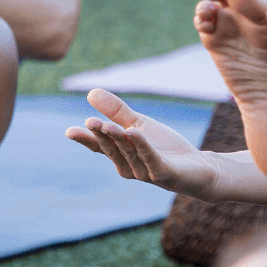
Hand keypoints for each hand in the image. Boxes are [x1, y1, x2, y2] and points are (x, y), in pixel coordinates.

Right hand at [64, 89, 216, 198]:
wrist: (197, 166)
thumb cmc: (165, 147)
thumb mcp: (139, 124)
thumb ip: (116, 111)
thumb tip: (91, 92)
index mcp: (121, 155)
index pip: (100, 147)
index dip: (85, 140)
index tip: (69, 131)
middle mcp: (130, 166)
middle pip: (112, 150)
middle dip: (100, 136)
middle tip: (89, 122)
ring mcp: (146, 172)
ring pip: (129, 153)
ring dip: (118, 139)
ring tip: (107, 125)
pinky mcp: (164, 173)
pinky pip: (151, 158)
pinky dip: (142, 146)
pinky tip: (134, 133)